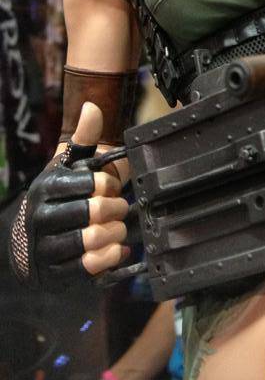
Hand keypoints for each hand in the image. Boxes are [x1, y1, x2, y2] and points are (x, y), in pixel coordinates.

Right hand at [9, 102, 128, 288]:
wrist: (28, 238)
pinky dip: (110, 257)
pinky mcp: (56, 274)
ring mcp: (47, 248)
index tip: (112, 187)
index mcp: (47, 188)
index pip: (94, 183)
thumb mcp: (67, 166)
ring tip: (118, 227)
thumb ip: (83, 138)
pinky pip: (89, 268)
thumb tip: (91, 106)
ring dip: (115, 233)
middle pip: (95, 212)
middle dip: (117, 208)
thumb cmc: (58, 196)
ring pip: (92, 240)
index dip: (111, 185)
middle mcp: (42, 218)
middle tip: (120, 208)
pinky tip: (117, 249)